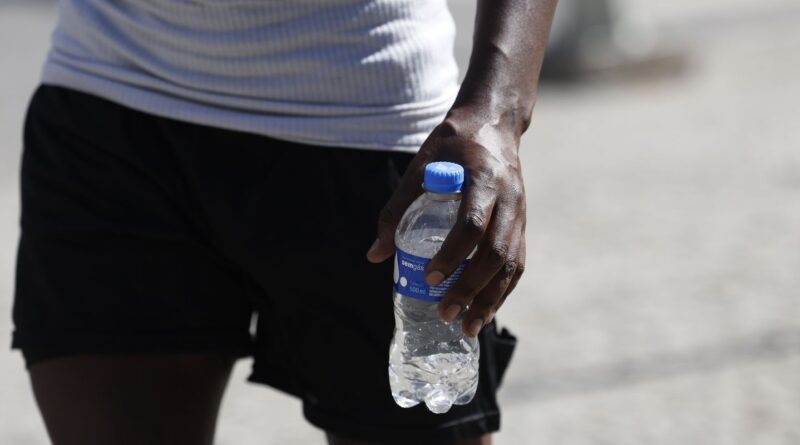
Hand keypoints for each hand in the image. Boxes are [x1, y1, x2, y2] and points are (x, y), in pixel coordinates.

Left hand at [366, 106, 526, 336]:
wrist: (494, 124)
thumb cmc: (452, 144)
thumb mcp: (419, 166)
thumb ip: (396, 209)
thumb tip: (375, 256)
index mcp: (483, 178)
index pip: (471, 224)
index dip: (452, 254)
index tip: (429, 276)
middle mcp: (508, 198)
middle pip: (494, 252)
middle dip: (471, 288)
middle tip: (445, 313)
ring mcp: (520, 213)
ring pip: (511, 264)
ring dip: (491, 299)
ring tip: (469, 327)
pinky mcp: (523, 224)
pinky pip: (517, 263)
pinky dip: (503, 291)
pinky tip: (486, 311)